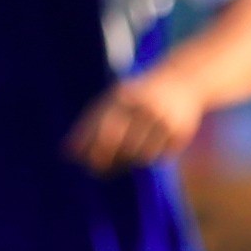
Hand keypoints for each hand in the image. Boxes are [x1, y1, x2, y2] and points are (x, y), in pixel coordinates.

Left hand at [64, 74, 210, 172]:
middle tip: (98, 169)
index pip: (105, 128)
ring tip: (130, 147)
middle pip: (121, 145)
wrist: (183, 81)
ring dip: (129, 159)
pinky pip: (158, 157)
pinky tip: (153, 141)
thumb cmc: (137, 94)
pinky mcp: (180, 133)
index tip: (82, 162)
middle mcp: (145, 107)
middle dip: (107, 160)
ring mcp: (164, 120)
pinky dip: (151, 155)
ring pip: (139, 155)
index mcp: (125, 96)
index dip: (93, 149)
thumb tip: (67, 153)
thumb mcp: (114, 100)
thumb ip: (90, 124)